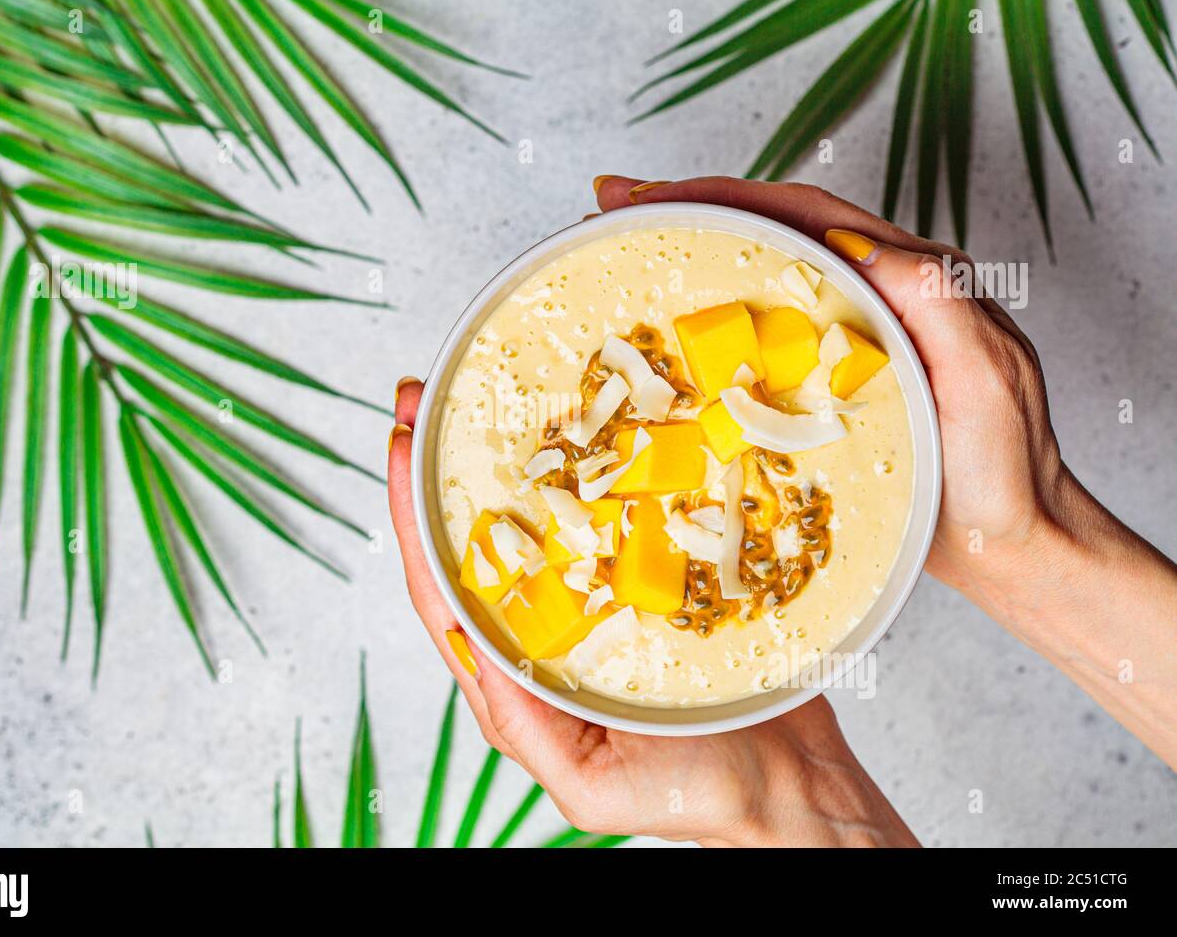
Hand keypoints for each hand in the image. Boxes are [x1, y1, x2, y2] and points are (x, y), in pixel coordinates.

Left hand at [388, 378, 917, 846]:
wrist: (792, 788)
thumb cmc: (694, 799)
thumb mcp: (590, 784)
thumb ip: (524, 726)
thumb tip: (470, 652)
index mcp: (519, 678)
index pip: (444, 591)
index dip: (413, 520)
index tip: (400, 447)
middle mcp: (551, 631)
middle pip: (480, 540)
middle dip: (443, 468)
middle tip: (427, 396)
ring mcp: (601, 601)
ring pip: (546, 518)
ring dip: (514, 456)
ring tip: (490, 394)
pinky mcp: (656, 582)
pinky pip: (620, 518)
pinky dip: (602, 471)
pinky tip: (598, 427)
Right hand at [594, 175, 1062, 599]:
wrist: (1012, 543)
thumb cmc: (1005, 471)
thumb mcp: (987, 379)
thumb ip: (940, 305)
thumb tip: (868, 248)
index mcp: (915, 278)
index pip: (805, 214)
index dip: (724, 196)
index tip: (650, 198)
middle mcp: (880, 294)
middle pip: (774, 229)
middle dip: (691, 208)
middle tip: (611, 207)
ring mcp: (853, 337)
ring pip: (766, 274)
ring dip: (695, 253)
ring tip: (625, 246)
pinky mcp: (833, 383)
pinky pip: (766, 334)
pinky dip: (715, 315)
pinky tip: (672, 328)